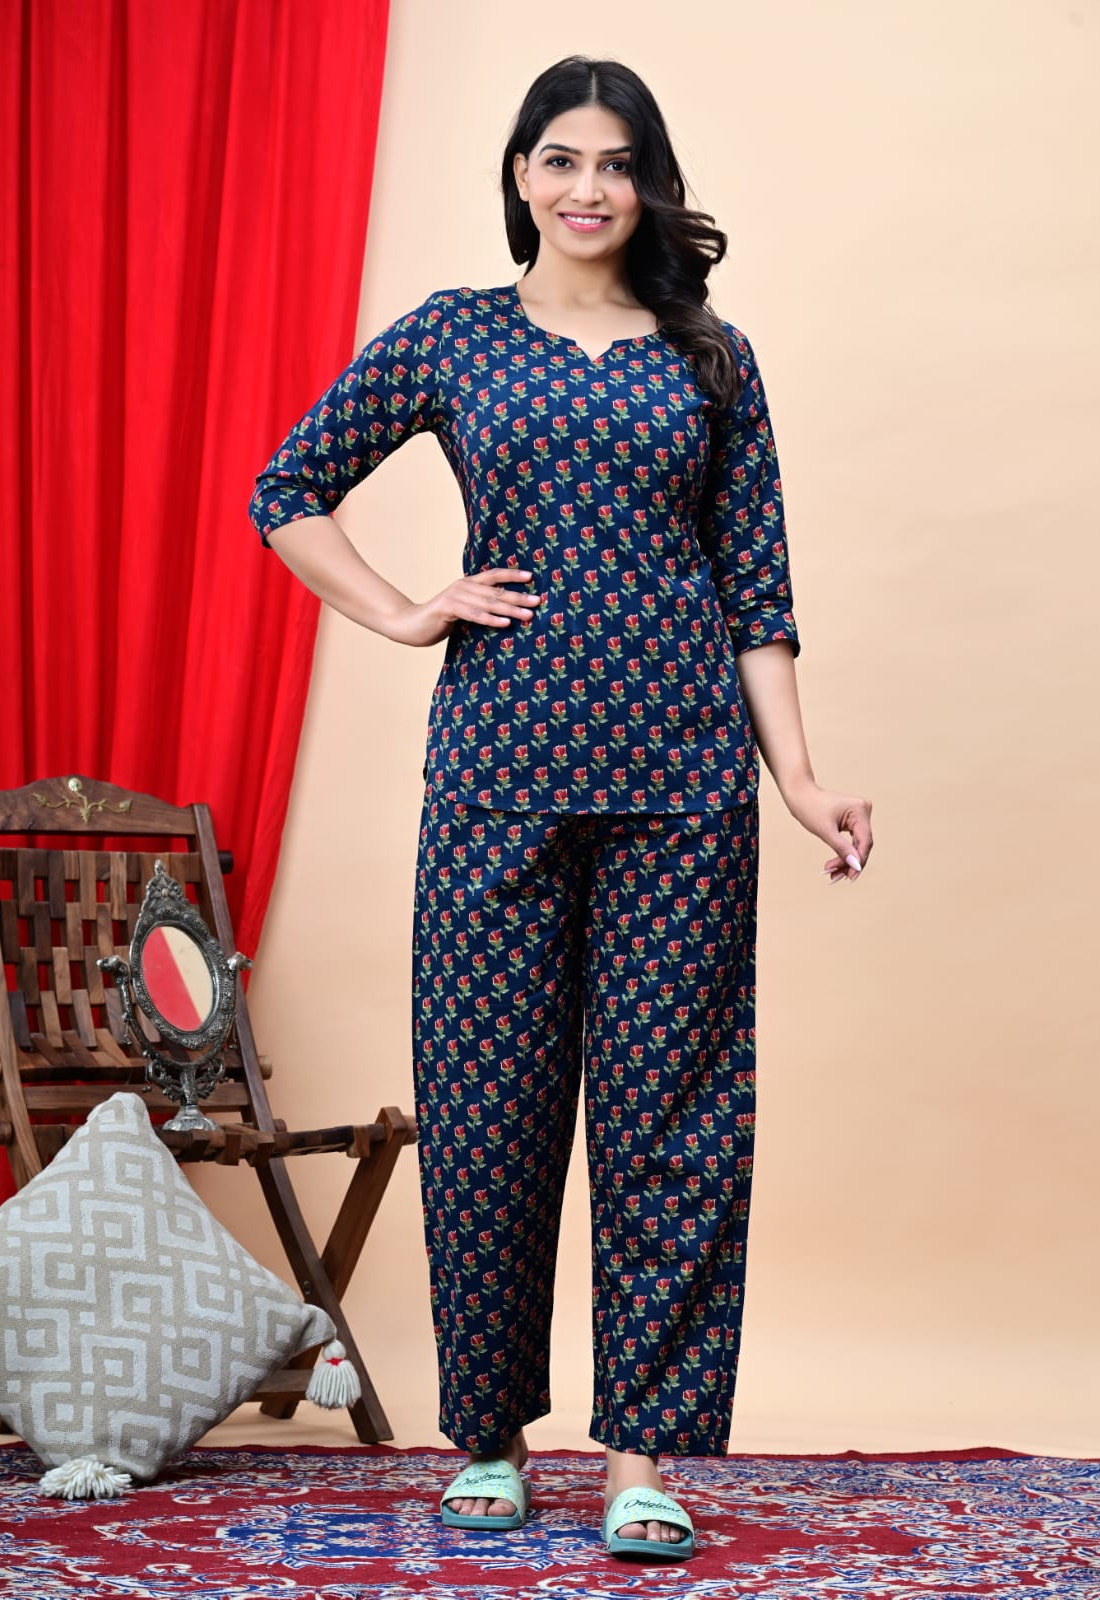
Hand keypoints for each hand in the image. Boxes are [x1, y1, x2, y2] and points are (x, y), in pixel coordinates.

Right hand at [387, 567, 543, 647]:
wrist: (411, 625)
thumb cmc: (439, 620)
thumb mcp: (462, 610)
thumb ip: (478, 607)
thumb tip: (504, 612)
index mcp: (468, 584)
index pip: (494, 575)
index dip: (512, 574)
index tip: (531, 577)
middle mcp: (463, 586)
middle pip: (496, 590)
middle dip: (519, 596)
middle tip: (538, 601)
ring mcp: (454, 596)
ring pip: (488, 603)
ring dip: (510, 609)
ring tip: (528, 615)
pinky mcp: (447, 609)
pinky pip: (473, 614)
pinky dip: (491, 619)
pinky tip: (505, 623)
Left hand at [781, 777, 872, 882]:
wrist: (800, 795)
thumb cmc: (809, 808)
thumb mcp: (825, 831)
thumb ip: (842, 849)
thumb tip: (856, 866)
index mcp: (860, 809)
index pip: (864, 841)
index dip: (859, 861)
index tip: (850, 877)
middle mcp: (864, 811)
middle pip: (862, 845)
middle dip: (849, 863)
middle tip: (835, 878)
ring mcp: (860, 815)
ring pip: (857, 845)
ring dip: (845, 861)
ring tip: (831, 874)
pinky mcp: (853, 820)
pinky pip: (852, 841)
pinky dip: (843, 853)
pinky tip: (834, 866)